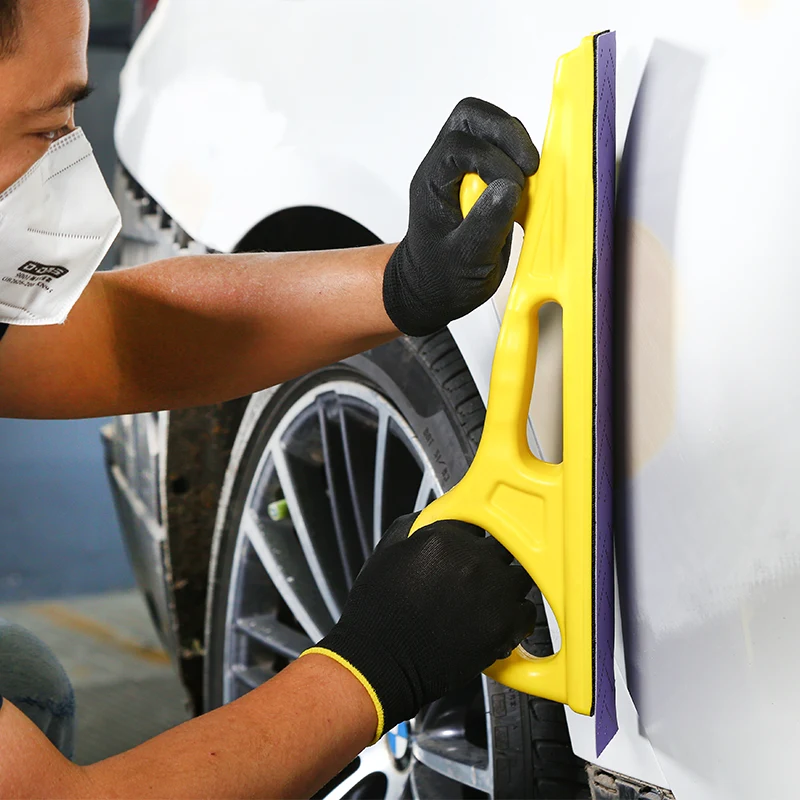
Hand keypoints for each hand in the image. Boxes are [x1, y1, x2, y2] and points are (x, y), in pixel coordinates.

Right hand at [305, 513, 536, 739]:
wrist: (380, 661)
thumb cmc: (379, 613)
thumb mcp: (387, 551)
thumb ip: (418, 526)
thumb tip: (437, 519)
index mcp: (445, 537)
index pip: (477, 519)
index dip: (472, 536)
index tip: (469, 547)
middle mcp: (473, 559)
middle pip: (504, 546)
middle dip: (492, 560)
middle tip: (478, 577)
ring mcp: (492, 592)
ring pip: (521, 576)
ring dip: (507, 586)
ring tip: (487, 601)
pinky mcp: (503, 625)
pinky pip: (527, 612)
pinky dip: (516, 617)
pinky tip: (496, 621)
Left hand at [383, 97, 538, 335]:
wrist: (435, 288)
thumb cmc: (440, 276)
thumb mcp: (464, 260)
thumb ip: (484, 225)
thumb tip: (507, 189)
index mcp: (432, 185)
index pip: (458, 145)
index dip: (491, 159)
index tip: (513, 186)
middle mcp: (444, 168)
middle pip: (470, 117)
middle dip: (506, 133)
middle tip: (528, 165)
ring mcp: (462, 168)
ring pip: (487, 125)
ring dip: (515, 145)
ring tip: (528, 178)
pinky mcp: (482, 175)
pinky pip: (503, 148)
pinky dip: (520, 160)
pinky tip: (525, 189)